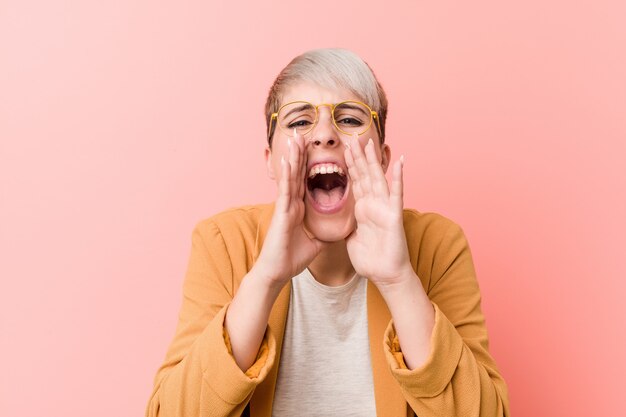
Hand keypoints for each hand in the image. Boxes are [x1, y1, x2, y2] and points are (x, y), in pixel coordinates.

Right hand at [253, 132, 325, 289]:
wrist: (277, 273)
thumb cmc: (291, 259)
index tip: (312, 147)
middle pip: (296, 173)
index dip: (308, 164)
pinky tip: (287, 161)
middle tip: (301, 132)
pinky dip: (286, 175)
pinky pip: (285, 191)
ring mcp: (285, 207)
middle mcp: (290, 204)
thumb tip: (336, 231)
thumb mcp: (315, 243)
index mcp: (298, 208)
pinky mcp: (281, 214)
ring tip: (295, 138)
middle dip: (299, 153)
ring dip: (293, 157)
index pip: (304, 181)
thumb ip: (323, 233)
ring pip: (290, 177)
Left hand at [344, 135, 412, 287]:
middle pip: (364, 176)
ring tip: (370, 143)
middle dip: (358, 157)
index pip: (355, 182)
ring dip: (373, 161)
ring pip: (377, 179)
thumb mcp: (351, 237)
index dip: (349, 166)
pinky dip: (398, 178)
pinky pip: (396, 194)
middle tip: (352, 138)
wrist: (384, 275)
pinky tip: (400, 162)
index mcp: (362, 209)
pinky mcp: (394, 215)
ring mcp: (384, 208)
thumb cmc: (370, 259)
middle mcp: (374, 205)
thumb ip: (347, 224)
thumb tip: (338, 219)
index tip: (343, 149)